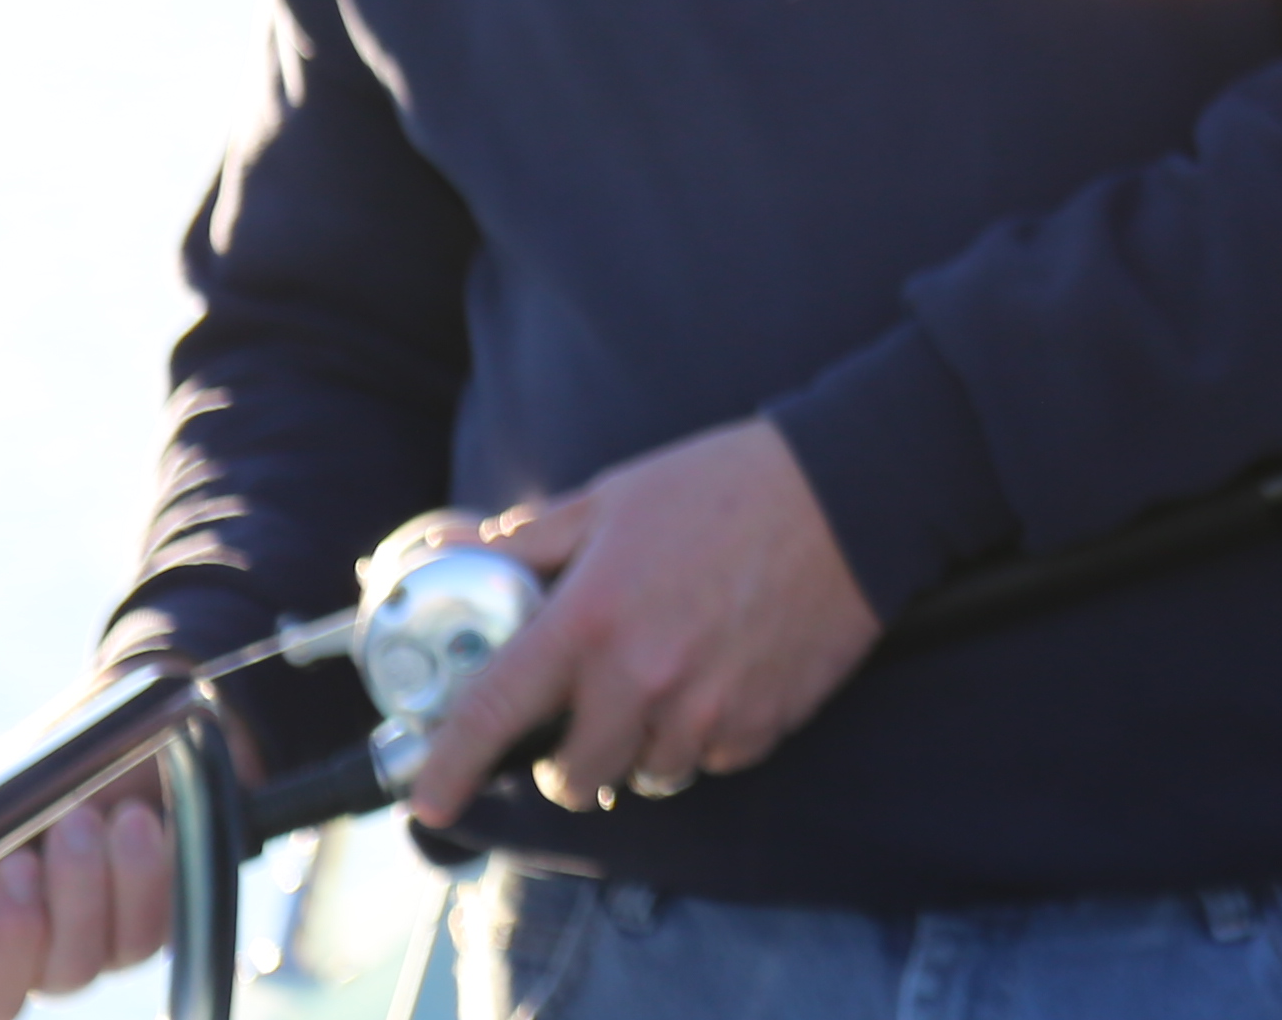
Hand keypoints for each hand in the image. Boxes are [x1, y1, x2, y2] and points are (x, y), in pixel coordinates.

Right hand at [0, 773, 167, 1019]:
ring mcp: (75, 955)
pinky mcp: (141, 937)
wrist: (139, 732)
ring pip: (70, 971)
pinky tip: (134, 824)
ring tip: (80, 816)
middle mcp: (9, 958)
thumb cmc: (49, 766)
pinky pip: (136, 941)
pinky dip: (136, 878)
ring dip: (76, 886)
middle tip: (19, 864)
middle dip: (9, 934)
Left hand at [400, 420, 883, 825]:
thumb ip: (529, 540)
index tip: (429, 797)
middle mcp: (641, 676)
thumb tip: (456, 554)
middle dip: (566, 762)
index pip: (492, 713)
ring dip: (640, 750)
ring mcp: (705, 707)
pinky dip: (704, 739)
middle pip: (572, 777)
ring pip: (644, 777)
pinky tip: (720, 682)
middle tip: (583, 723)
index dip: (449, 767)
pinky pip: (711, 762)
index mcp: (589, 619)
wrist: (853, 490)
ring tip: (664, 690)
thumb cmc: (729, 484)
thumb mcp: (614, 497)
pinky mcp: (762, 723)